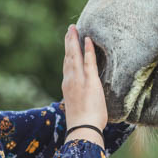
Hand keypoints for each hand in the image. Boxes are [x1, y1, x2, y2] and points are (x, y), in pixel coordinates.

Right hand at [61, 24, 107, 142]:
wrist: (83, 129)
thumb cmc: (83, 122)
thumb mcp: (78, 106)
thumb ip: (79, 98)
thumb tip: (83, 98)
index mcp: (68, 86)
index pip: (67, 65)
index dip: (68, 53)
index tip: (69, 43)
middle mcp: (70, 80)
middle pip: (68, 56)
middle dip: (69, 41)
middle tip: (70, 29)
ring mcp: (79, 80)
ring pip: (75, 56)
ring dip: (74, 40)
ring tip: (74, 29)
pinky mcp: (90, 82)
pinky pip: (89, 62)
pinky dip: (88, 50)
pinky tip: (87, 39)